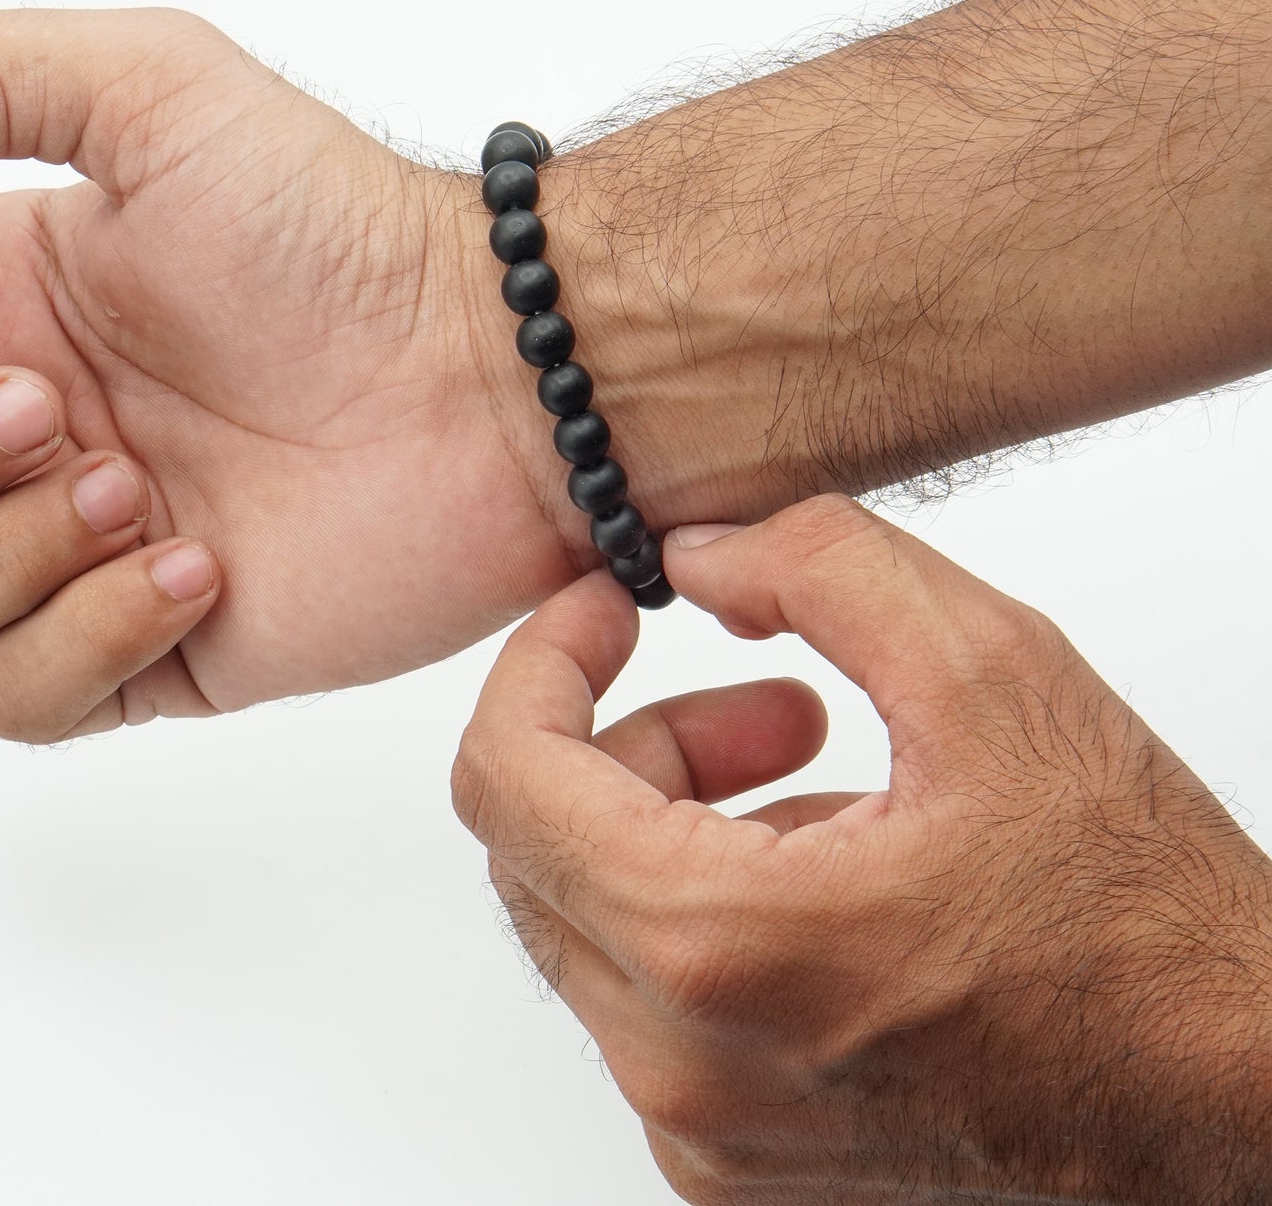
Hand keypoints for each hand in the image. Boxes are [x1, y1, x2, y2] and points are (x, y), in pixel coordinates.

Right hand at [0, 8, 563, 740]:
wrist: (494, 375)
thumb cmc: (342, 231)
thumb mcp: (155, 85)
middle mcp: (15, 437)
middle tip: (55, 410)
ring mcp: (72, 554)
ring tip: (129, 487)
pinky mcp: (151, 648)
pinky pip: (19, 698)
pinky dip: (79, 641)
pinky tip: (195, 565)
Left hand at [452, 496, 1271, 1203]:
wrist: (1241, 1102)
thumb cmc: (1140, 917)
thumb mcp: (991, 670)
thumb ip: (815, 566)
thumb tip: (696, 557)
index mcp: (717, 949)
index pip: (504, 778)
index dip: (541, 663)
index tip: (602, 615)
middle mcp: (684, 1069)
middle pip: (541, 847)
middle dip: (633, 739)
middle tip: (767, 701)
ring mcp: (706, 1136)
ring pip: (595, 921)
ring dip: (680, 822)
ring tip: (822, 780)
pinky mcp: (739, 1167)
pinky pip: (654, 1001)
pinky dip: (707, 909)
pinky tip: (835, 875)